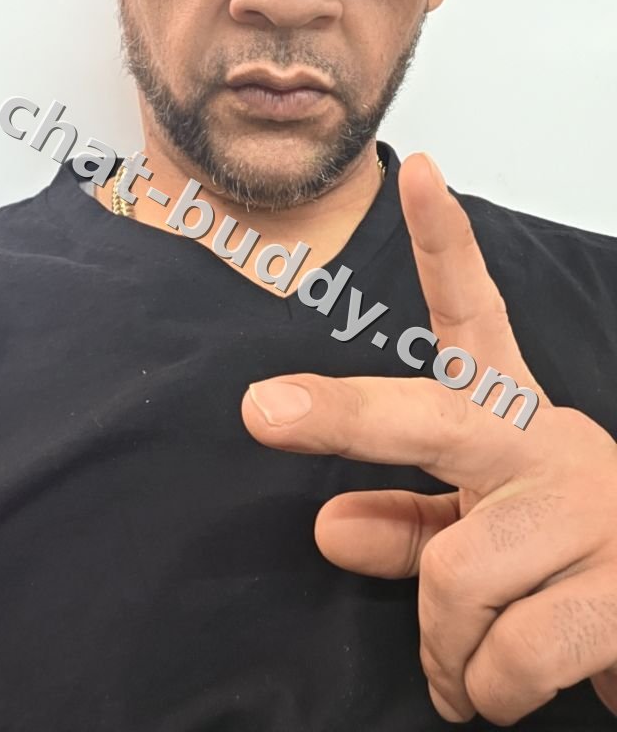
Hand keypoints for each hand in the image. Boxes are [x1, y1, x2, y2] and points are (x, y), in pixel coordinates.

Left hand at [241, 153, 616, 724]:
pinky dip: (483, 692)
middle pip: (437, 418)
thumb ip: (407, 527)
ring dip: (444, 649)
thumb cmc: (560, 558)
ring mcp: (589, 510)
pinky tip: (497, 691)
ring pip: (453, 576)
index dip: (445, 241)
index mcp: (511, 415)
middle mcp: (549, 442)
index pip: (473, 314)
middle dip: (346, 413)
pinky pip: (505, 655)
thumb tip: (326, 527)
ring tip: (469, 665)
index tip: (417, 169)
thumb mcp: (481, 531)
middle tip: (264, 410)